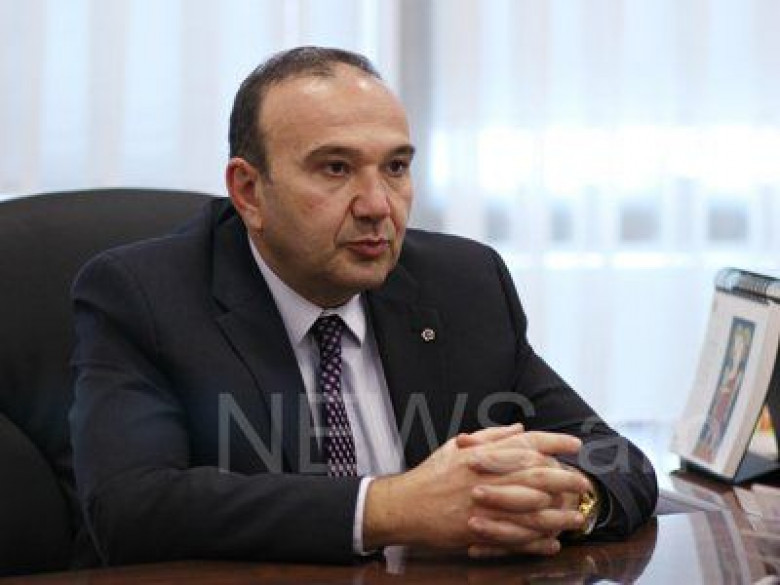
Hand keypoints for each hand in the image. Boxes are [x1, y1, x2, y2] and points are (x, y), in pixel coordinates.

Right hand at [362, 426, 586, 554]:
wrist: (404, 505)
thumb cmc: (431, 474)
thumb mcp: (457, 446)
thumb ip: (490, 437)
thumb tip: (519, 429)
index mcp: (482, 453)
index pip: (526, 443)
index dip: (554, 441)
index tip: (575, 444)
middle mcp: (487, 476)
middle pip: (536, 474)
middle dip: (565, 477)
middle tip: (584, 482)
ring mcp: (484, 505)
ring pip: (531, 509)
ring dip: (558, 513)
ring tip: (577, 517)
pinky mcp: (480, 530)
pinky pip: (515, 537)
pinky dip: (536, 541)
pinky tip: (552, 543)